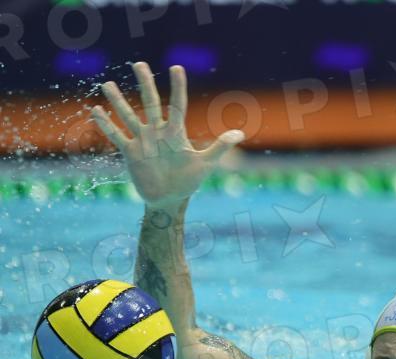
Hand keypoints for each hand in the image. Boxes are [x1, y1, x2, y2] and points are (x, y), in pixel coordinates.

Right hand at [91, 62, 243, 208]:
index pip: (177, 104)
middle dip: (145, 84)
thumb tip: (240, 134)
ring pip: (129, 116)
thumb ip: (220, 147)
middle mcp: (158, 132)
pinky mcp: (130, 153)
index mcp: (176, 133)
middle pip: (151, 103)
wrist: (170, 199)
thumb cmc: (188, 181)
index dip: (178, 87)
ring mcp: (143, 141)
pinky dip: (106, 125)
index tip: (177, 68)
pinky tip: (96, 111)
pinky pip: (116, 136)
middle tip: (139, 64)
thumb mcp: (205, 163)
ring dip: (118, 101)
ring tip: (107, 84)